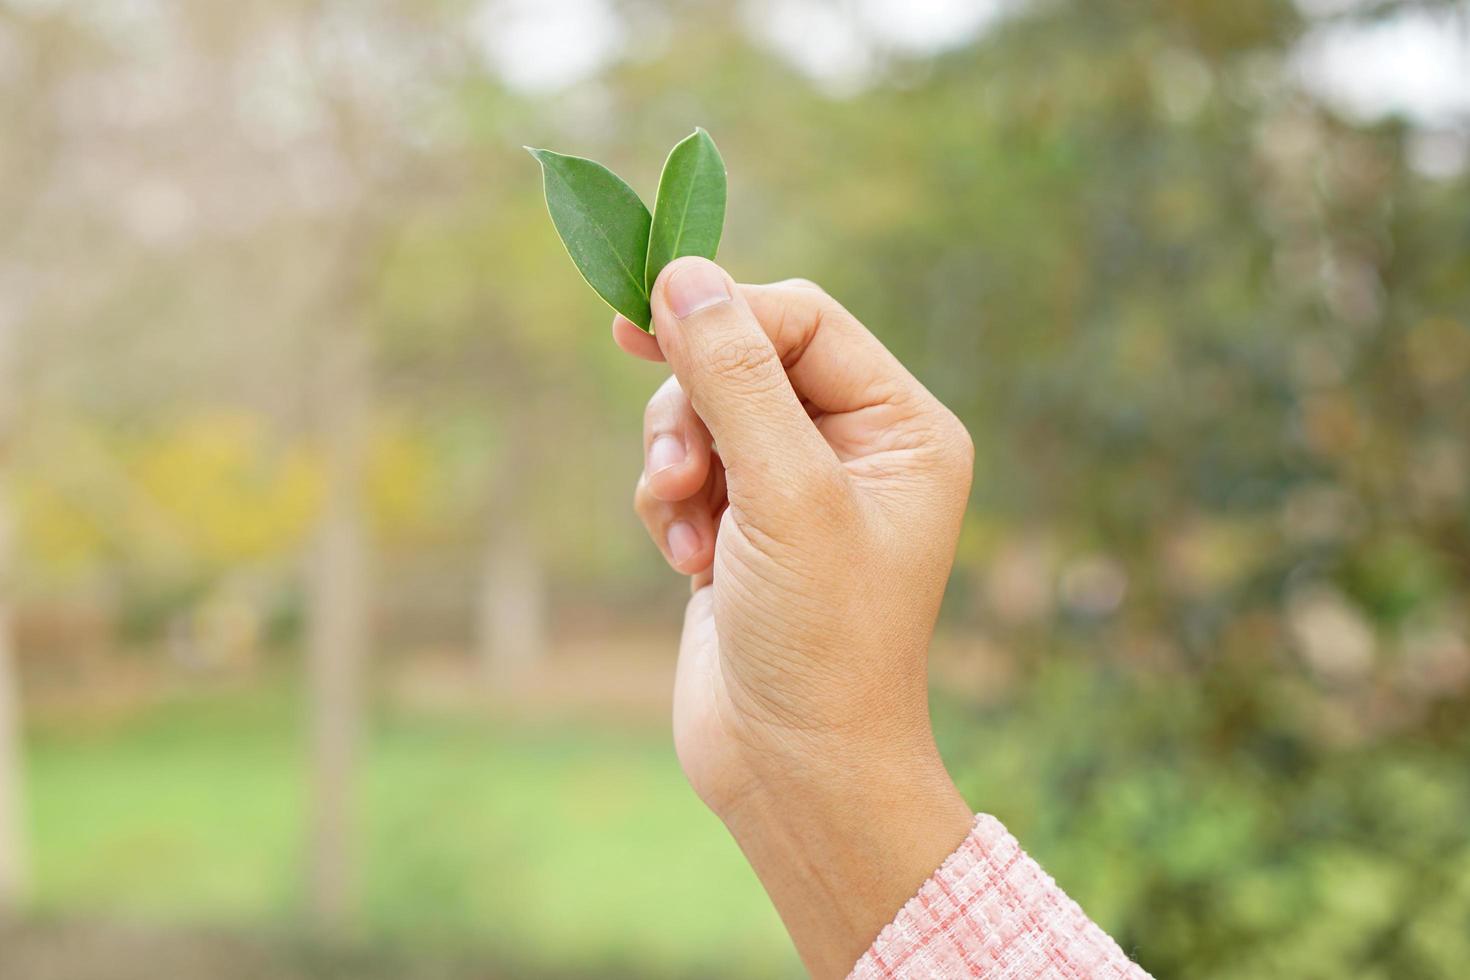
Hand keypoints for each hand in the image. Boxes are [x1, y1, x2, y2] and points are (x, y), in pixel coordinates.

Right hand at [615, 258, 975, 977]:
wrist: (796, 769)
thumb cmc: (820, 638)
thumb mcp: (783, 494)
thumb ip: (734, 377)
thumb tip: (682, 273)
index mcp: (901, 426)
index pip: (803, 318)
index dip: (724, 313)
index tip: (636, 318)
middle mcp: (856, 447)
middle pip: (745, 358)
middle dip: (696, 408)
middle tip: (680, 470)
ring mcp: (796, 488)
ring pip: (705, 414)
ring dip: (677, 462)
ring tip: (690, 530)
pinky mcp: (745, 527)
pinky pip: (686, 470)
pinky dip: (672, 507)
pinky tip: (692, 565)